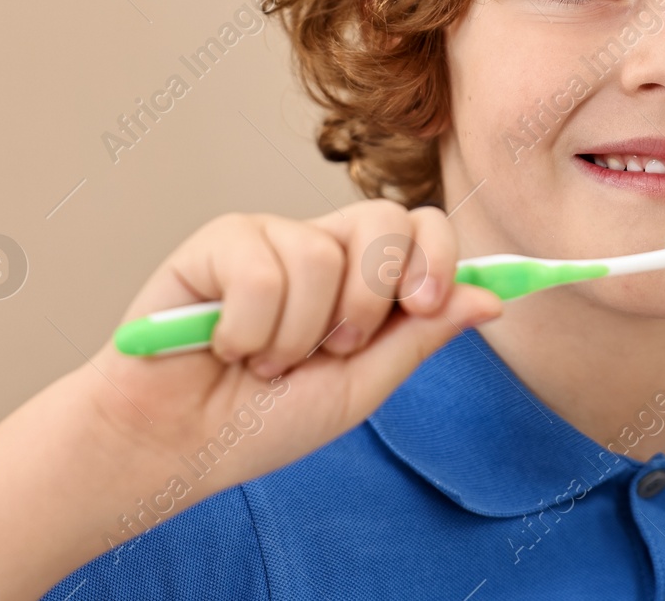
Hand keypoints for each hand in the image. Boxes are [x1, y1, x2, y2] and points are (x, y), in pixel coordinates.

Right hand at [82, 200, 500, 496]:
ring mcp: (271, 238)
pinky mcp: (219, 241)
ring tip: (265, 361)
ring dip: (298, 332)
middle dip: (372, 297)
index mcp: (363, 280)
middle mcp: (322, 249)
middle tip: (337, 347)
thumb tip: (491, 298)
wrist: (174, 446)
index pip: (422, 230)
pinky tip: (225, 345)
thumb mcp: (360, 387)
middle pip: (386, 218)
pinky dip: (249, 328)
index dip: (438, 256)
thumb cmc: (260, 421)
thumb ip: (420, 336)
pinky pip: (263, 269)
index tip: (426, 303)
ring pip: (323, 253)